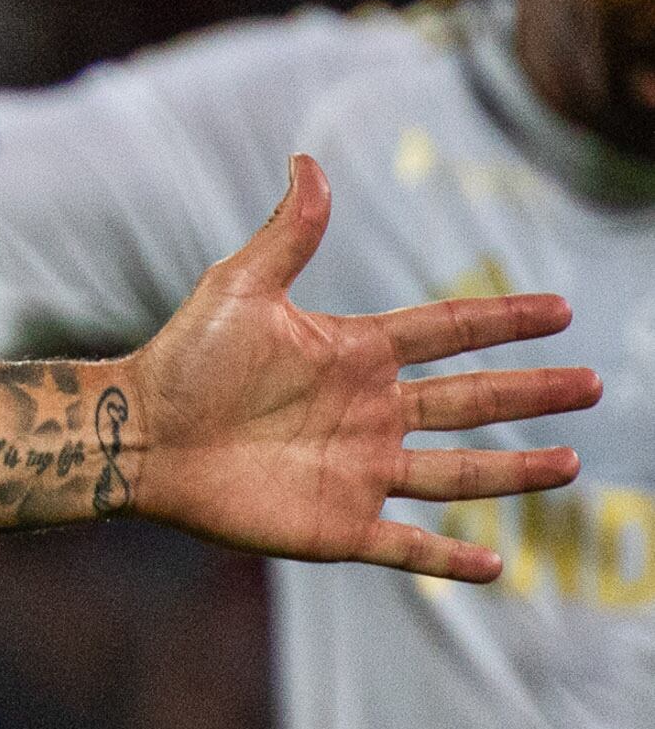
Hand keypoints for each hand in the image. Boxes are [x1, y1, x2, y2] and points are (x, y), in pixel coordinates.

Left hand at [123, 156, 598, 579]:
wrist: (136, 435)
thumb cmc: (182, 358)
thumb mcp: (241, 288)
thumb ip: (288, 233)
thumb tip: (309, 161)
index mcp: (354, 354)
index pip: (447, 333)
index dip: (502, 322)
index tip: (559, 310)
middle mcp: (369, 413)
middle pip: (469, 401)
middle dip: (529, 392)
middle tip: (592, 383)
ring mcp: (358, 471)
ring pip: (455, 472)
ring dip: (513, 471)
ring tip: (569, 462)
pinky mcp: (337, 525)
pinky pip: (406, 546)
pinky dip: (449, 559)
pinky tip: (496, 566)